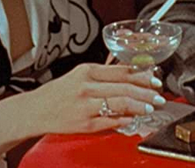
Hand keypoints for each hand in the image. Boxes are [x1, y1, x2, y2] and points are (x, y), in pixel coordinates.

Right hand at [25, 63, 165, 134]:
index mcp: (88, 71)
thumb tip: (131, 76)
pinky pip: (110, 122)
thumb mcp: (80, 75)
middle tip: (159, 97)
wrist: (36, 110)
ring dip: (140, 106)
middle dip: (147, 93)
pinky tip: (132, 119)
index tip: (154, 80)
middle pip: (125, 88)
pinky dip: (124, 120)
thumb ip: (104, 75)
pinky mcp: (85, 124)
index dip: (142, 76)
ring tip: (149, 108)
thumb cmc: (58, 92)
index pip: (122, 71)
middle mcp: (87, 87)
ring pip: (121, 104)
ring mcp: (87, 106)